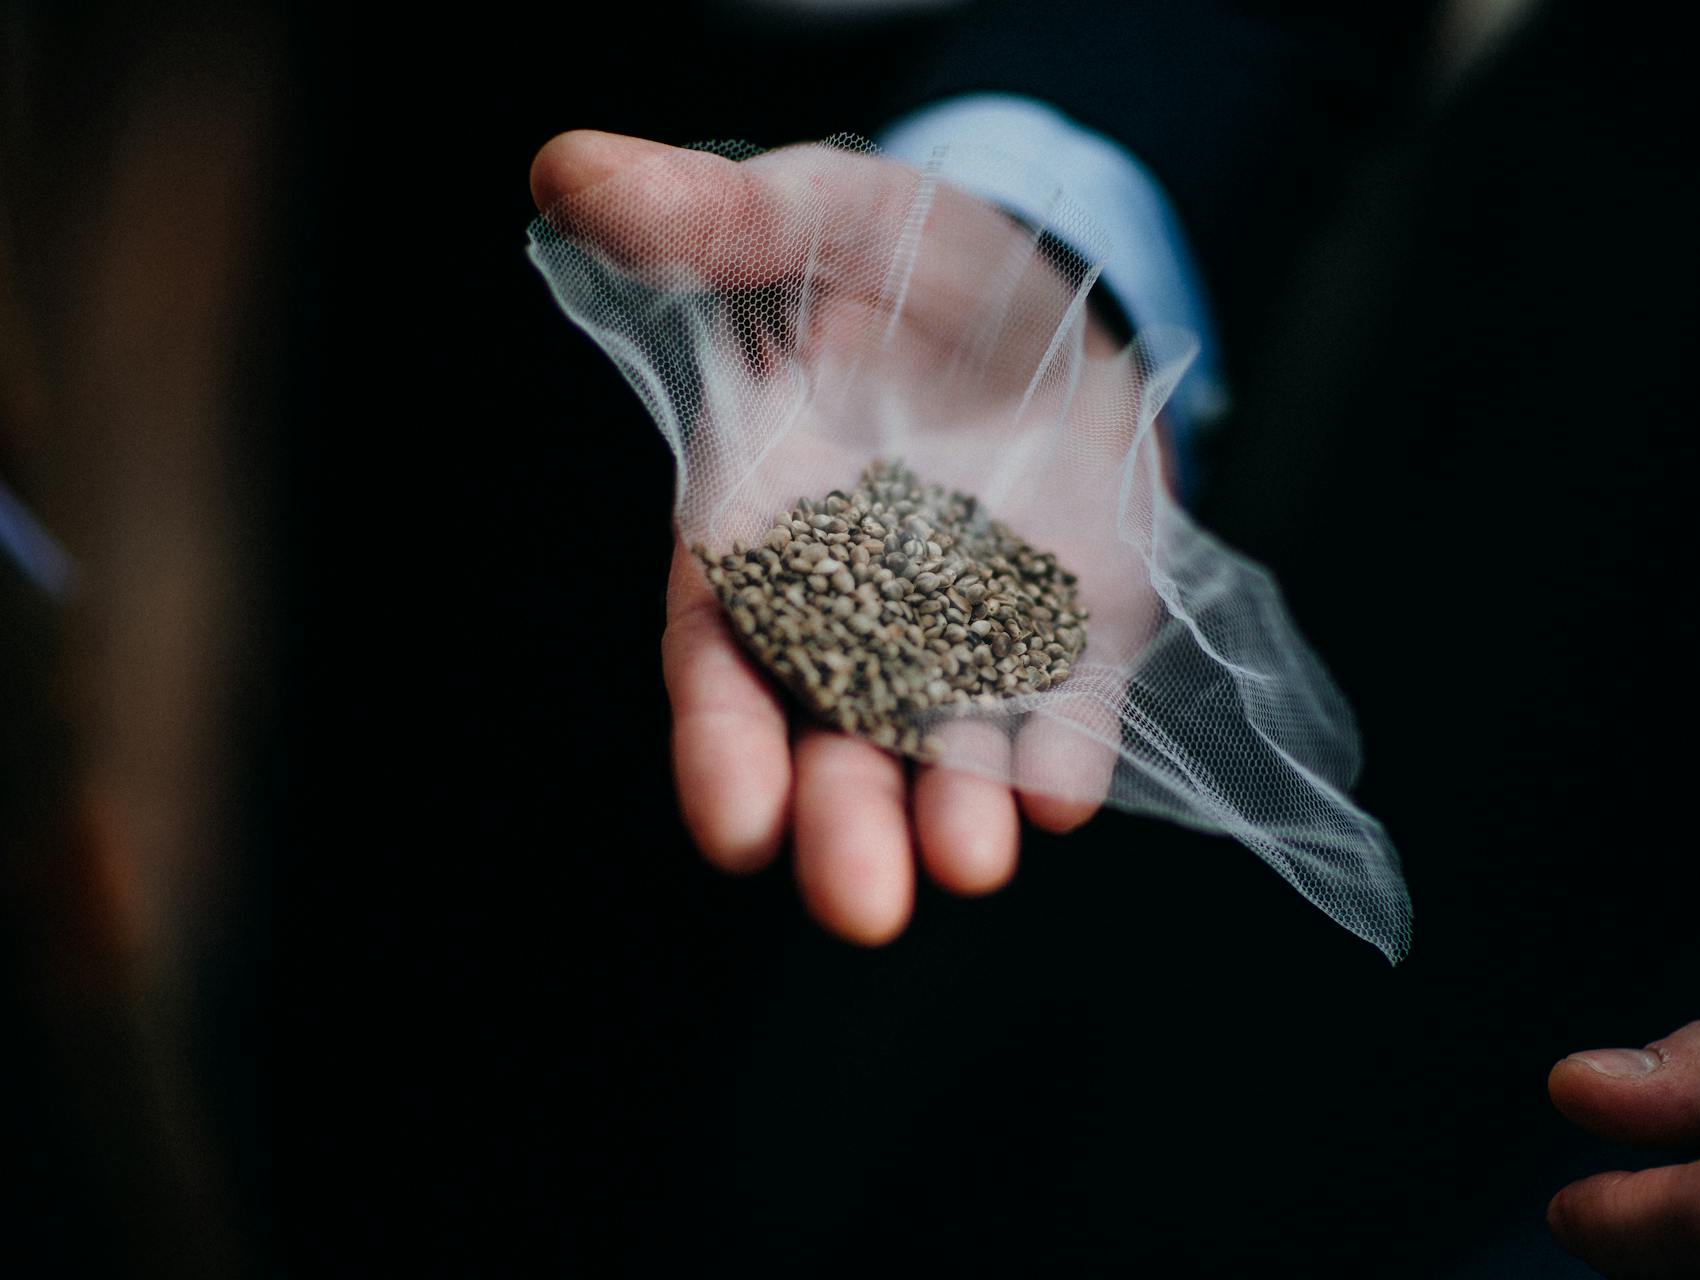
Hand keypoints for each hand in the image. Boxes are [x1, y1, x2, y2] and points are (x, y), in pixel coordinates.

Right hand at [530, 130, 1127, 944]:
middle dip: (842, 825)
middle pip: (831, 739)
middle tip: (859, 905)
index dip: (721, 742)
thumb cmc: (908, 257)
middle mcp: (854, 610)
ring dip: (954, 814)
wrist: (1056, 283)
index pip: (721, 656)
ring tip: (969, 862)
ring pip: (946, 750)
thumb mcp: (822, 218)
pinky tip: (1067, 797)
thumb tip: (569, 171)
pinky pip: (1063, 710)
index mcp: (762, 531)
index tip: (736, 822)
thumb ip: (715, 223)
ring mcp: (966, 633)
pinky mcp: (1067, 633)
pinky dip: (1063, 757)